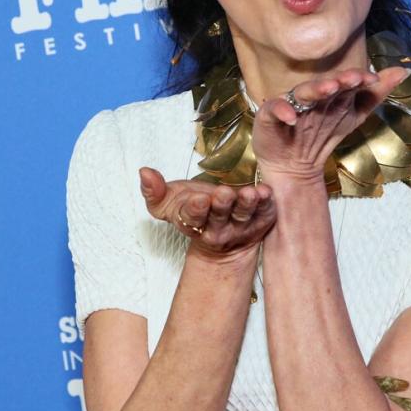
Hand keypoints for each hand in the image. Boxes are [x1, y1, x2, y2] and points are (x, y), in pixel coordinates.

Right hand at [138, 167, 274, 262]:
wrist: (223, 239)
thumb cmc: (195, 210)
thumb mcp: (169, 203)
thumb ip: (154, 191)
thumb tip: (144, 172)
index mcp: (193, 222)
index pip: (193, 218)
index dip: (196, 210)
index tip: (199, 199)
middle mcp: (217, 227)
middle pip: (219, 217)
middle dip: (221, 205)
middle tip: (224, 193)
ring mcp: (240, 227)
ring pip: (244, 216)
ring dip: (247, 205)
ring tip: (250, 193)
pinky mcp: (260, 222)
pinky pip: (264, 213)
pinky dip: (266, 203)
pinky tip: (267, 192)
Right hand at [251, 66, 410, 183]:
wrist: (294, 166)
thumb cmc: (322, 135)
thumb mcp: (354, 116)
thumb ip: (375, 95)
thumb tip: (405, 71)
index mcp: (331, 94)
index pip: (345, 81)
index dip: (357, 79)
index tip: (371, 79)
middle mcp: (312, 96)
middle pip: (326, 84)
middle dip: (338, 81)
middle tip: (350, 79)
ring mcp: (291, 105)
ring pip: (303, 93)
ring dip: (315, 90)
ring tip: (327, 89)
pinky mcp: (270, 117)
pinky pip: (275, 110)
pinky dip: (283, 111)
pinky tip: (291, 117)